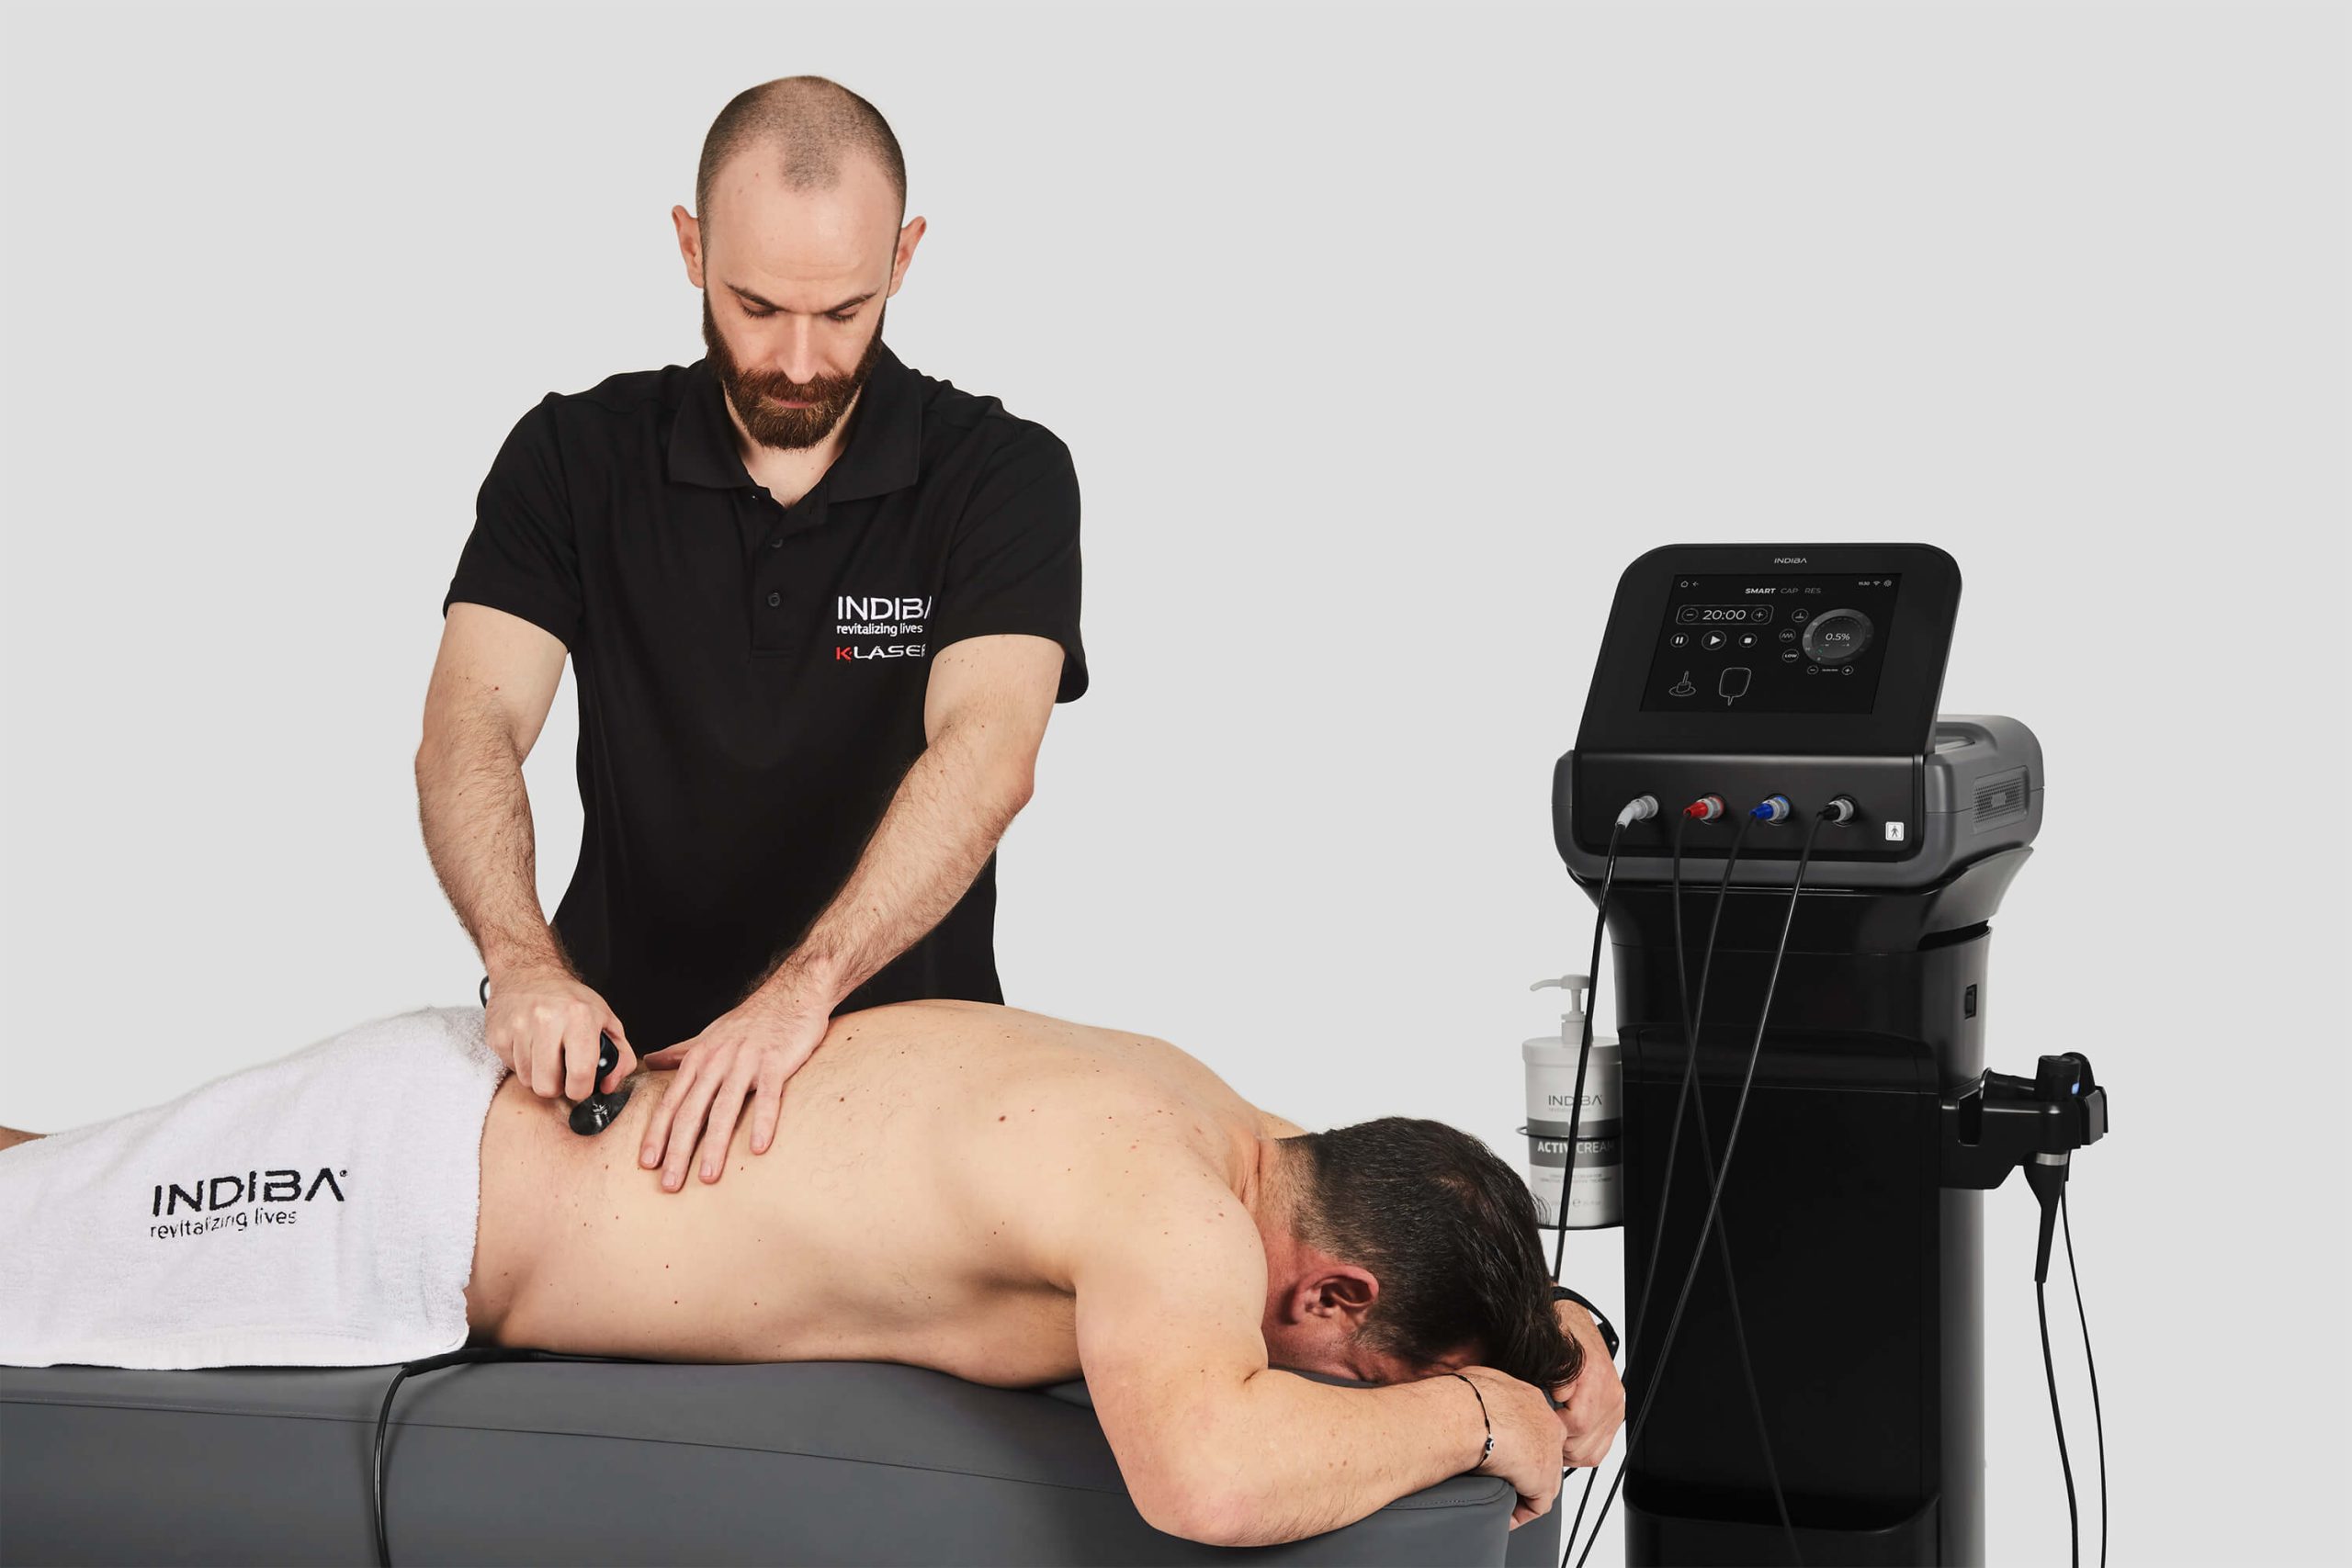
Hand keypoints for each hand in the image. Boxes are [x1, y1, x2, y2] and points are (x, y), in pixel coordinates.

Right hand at [484, 966, 634, 1101]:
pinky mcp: (498, 1034)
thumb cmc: (569, 999)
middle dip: (557, 1086)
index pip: (580, 1073)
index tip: (581, 1086)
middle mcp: (547, 1020)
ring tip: (546, 1053)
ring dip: (539, 1074)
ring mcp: (519, 1027)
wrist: (528, 973)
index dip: (581, 1090)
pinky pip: (511, 1068)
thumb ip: (621, 1056)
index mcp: (580, 1017)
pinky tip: (530, 1045)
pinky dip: (522, 1063)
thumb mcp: (606, 1020)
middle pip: (548, 1086)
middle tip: (562, 1071)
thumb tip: (609, 1085)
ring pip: (528, 1081)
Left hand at [637, 993, 829, 1189]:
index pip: (672, 1102)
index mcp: (699, 1059)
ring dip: (714, 1145)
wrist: (791, 993)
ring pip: (725, 1108)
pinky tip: (758, 1147)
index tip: (647, 1163)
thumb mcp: (709, 1035)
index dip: (657, 1134)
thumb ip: (680, 1052)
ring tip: (708, 1176)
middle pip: (692, 1111)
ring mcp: (746, 1062)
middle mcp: (717, 1061)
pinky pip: (768, 1096)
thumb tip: (651, 1061)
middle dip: (678, 1150)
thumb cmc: (751, 1019)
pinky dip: (762, 1121)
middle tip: (670, 1184)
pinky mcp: (775, 1062)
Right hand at [1458, 1368, 1565, 1529]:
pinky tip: (1504, 1516)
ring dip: (1526, 1492)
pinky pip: (1537, 1506)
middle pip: (1547, 1453)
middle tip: (1507, 1478)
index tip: (1505, 1453)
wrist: (1466, 1414)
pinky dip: (1521, 1514)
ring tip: (1504, 1501)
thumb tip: (1467, 1397)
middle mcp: (1547, 1423)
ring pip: (1546, 1481)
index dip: (1522, 1443)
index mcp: (1530, 1398)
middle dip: (1529, 1468)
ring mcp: (1549, 1452)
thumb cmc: (1461, 1397)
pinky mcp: (1542, 1478)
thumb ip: (1482, 1392)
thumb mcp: (1475, 1381)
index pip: (1535, 1425)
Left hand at [1549, 1300, 1626, 1469]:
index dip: (1554, 1431)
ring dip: (1569, 1452)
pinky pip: (1602, 1446)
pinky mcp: (1614, 1412)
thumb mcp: (1547, 1348)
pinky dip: (1582, 1450)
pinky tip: (1564, 1441)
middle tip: (1539, 1437)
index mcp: (1594, 1377)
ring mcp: (1614, 1405)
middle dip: (1559, 1446)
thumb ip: (1549, 1373)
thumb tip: (1557, 1393)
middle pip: (1586, 1443)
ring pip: (1594, 1451)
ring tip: (1550, 1441)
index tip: (1537, 1425)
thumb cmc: (1557, 1333)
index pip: (1579, 1424)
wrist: (1571, 1318)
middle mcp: (1609, 1393)